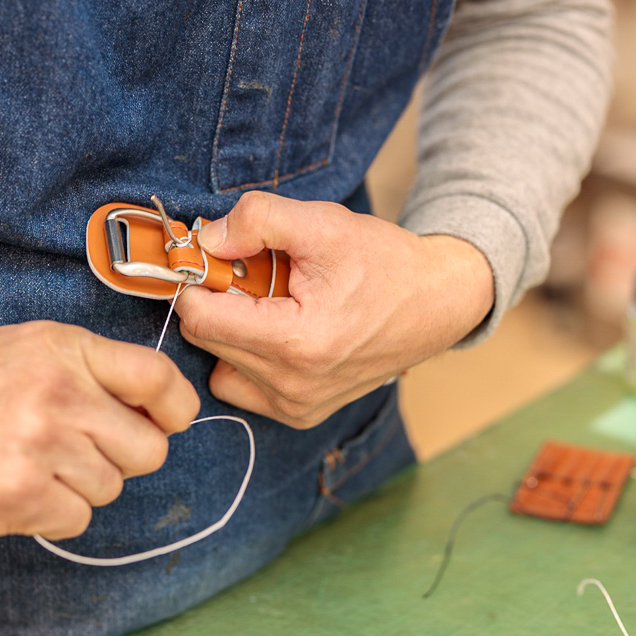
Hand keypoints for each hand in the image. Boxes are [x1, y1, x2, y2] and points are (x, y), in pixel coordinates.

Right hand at [0, 321, 198, 538]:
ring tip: (27, 464)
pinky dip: (51, 513)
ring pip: (110, 488)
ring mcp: (42, 447)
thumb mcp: (23, 347)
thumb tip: (153, 409)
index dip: (176, 407)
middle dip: (122, 458)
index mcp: (65, 349)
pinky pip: (76, 520)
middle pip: (148, 449)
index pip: (157, 377)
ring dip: (78, 487)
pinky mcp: (20, 496)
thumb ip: (88, 368)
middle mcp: (61, 393)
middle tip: (77, 452)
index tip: (170, 420)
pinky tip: (13, 490)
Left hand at [174, 192, 493, 427]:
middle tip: (256, 275)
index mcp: (296, 342)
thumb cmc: (384, 262)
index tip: (219, 258)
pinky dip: (247, 358)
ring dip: (232, 331)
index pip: (199, 319)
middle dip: (218, 301)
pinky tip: (280, 331)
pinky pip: (241, 386)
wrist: (436, 304)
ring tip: (274, 304)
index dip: (198, 281)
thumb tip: (206, 240)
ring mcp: (296, 406)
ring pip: (219, 364)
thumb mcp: (324, 223)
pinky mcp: (300, 415)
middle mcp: (292, 386)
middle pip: (205, 341)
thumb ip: (258, 220)